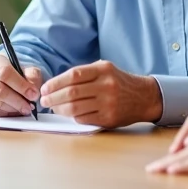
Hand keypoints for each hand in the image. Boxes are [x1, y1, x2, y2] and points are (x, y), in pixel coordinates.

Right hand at [0, 53, 41, 116]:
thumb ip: (32, 77)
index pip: (4, 73)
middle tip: (30, 106)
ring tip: (24, 109)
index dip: (20, 85)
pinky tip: (14, 111)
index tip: (33, 94)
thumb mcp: (28, 69)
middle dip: (17, 101)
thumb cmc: (18, 72)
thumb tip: (33, 92)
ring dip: (13, 109)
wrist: (7, 76)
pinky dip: (5, 115)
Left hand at [38, 60, 162, 128]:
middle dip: (53, 98)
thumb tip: (56, 84)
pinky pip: (83, 118)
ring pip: (75, 108)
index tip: (45, 88)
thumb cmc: (118, 82)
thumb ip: (84, 73)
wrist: (144, 97)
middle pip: (71, 92)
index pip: (73, 75)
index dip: (55, 82)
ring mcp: (108, 103)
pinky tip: (68, 114)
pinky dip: (72, 117)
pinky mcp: (109, 118)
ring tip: (53, 108)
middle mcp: (106, 85)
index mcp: (103, 70)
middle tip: (44, 100)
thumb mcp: (105, 69)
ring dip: (59, 109)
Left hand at [147, 128, 187, 175]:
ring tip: (152, 171)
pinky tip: (169, 172)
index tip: (165, 161)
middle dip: (164, 162)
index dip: (175, 155)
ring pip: (179, 160)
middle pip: (179, 153)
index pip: (187, 147)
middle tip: (150, 168)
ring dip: (164, 166)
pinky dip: (178, 169)